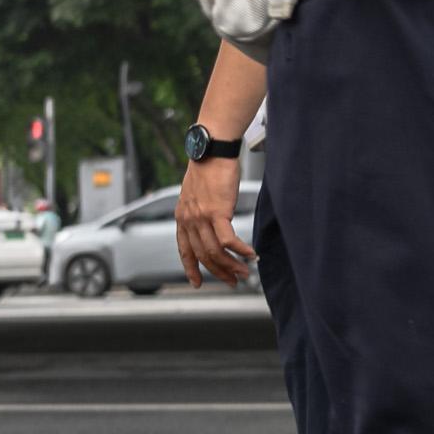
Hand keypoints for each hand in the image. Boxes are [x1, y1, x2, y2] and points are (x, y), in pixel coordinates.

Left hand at [174, 153, 253, 286]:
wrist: (212, 151)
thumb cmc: (209, 168)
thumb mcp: (197, 194)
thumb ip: (200, 211)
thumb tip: (213, 223)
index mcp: (182, 217)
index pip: (184, 250)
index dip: (191, 269)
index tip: (197, 282)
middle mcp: (188, 220)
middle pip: (203, 255)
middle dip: (219, 272)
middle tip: (233, 280)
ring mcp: (201, 217)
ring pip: (215, 252)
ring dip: (232, 265)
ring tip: (244, 271)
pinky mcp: (217, 212)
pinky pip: (228, 240)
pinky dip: (241, 250)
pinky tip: (251, 254)